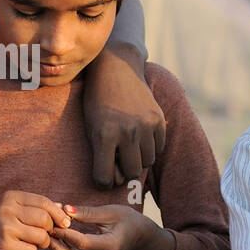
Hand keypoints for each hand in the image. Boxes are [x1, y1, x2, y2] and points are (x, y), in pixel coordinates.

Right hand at [0, 191, 69, 249]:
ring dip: (42, 243)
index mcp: (10, 197)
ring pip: (41, 236)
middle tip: (44, 235)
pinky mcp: (5, 246)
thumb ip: (35, 208)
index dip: (58, 214)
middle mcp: (7, 210)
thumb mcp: (11, 210)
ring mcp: (5, 228)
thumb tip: (63, 207)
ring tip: (31, 242)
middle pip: (45, 219)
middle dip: (50, 229)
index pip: (44, 202)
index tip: (64, 223)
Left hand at [49, 203, 159, 249]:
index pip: (83, 243)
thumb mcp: (110, 211)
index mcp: (112, 245)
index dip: (65, 233)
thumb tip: (64, 209)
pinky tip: (59, 237)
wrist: (141, 235)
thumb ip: (87, 213)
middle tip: (46, 233)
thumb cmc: (127, 219)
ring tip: (50, 233)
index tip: (52, 222)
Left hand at [81, 42, 165, 187]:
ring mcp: (145, 125)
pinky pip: (159, 147)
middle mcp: (127, 132)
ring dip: (138, 158)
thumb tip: (118, 181)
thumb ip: (101, 154)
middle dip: (124, 170)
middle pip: (131, 172)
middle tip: (119, 158)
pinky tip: (140, 135)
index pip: (104, 178)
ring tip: (129, 145)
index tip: (103, 175)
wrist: (116, 69)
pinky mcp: (158, 118)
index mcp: (104, 135)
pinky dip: (151, 146)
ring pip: (147, 162)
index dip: (103, 181)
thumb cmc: (97, 101)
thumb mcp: (90, 127)